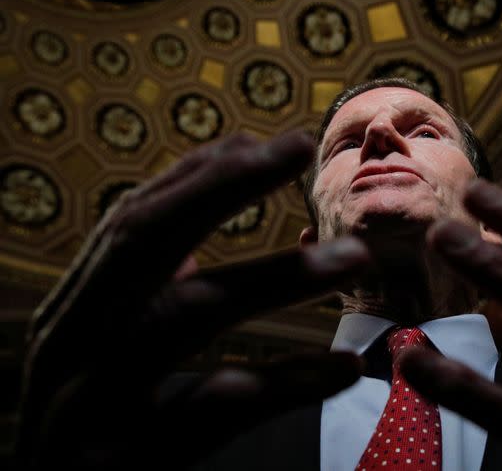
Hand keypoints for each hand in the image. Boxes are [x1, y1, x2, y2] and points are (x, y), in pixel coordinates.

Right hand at [16, 131, 369, 469]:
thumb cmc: (95, 426)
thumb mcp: (102, 350)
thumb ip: (139, 292)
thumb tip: (187, 235)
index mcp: (74, 311)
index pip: (135, 223)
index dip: (204, 176)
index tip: (277, 143)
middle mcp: (68, 344)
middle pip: (144, 242)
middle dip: (222, 189)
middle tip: (301, 151)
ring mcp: (84, 405)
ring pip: (183, 317)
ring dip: (273, 277)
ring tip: (353, 259)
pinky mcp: (114, 466)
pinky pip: (209, 415)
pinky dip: (279, 385)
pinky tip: (341, 369)